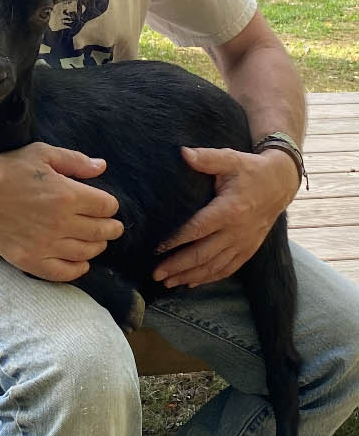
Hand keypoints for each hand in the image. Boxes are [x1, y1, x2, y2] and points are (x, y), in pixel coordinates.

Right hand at [0, 141, 123, 281]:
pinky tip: (81, 263)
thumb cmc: (8, 170)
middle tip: (113, 226)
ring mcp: (46, 245)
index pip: (106, 206)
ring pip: (87, 253)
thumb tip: (101, 167)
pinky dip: (78, 269)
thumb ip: (75, 161)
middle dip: (112, 228)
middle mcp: (61, 223)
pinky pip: (64, 273)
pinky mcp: (31, 261)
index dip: (110, 205)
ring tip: (97, 241)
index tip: (107, 205)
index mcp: (67, 195)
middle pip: (102, 231)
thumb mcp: (42, 154)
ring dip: (97, 246)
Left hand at [152, 144, 299, 289]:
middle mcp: (237, 231)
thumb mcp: (230, 159)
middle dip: (178, 266)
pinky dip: (209, 278)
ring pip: (214, 266)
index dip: (177, 241)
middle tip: (156, 274)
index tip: (157, 249)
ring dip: (190, 276)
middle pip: (203, 254)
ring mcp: (244, 243)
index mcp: (229, 209)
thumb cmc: (250, 170)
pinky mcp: (248, 249)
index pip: (198, 229)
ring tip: (168, 283)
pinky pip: (228, 269)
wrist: (280, 184)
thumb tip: (182, 153)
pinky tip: (192, 282)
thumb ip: (206, 158)